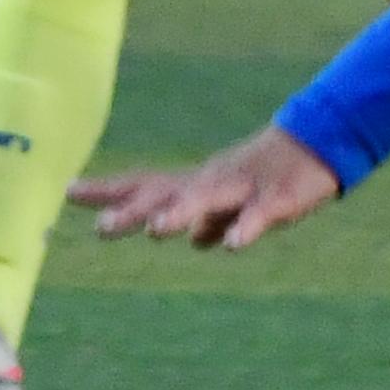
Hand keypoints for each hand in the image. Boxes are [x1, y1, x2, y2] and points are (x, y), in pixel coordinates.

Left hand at [74, 127, 346, 251]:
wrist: (320, 144)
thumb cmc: (271, 174)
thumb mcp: (235, 199)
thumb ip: (211, 218)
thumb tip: (198, 240)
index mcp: (197, 184)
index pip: (145, 184)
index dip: (109, 189)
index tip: (69, 190)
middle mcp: (210, 182)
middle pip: (166, 195)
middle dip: (135, 210)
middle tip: (102, 227)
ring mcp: (242, 188)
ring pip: (206, 199)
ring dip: (181, 214)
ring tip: (157, 231)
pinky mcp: (276, 198)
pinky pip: (258, 214)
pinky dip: (245, 228)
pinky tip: (231, 245)